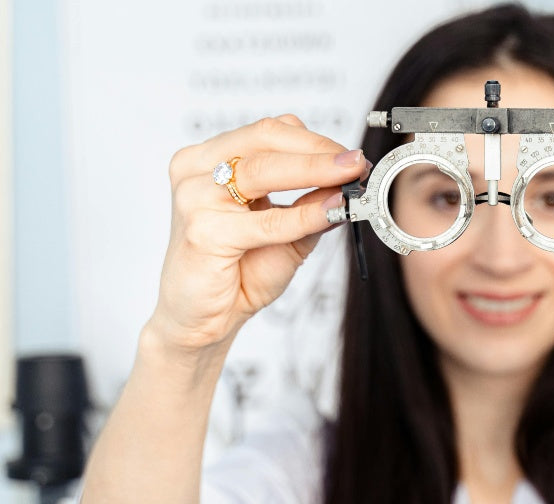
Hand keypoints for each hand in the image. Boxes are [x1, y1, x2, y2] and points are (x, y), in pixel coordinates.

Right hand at [150, 115, 368, 351]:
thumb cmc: (239, 272)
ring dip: (315, 171)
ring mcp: (195, 197)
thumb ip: (312, 203)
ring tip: (350, 177)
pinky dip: (304, 215)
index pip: (269, 132)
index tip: (352, 156)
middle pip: (265, 140)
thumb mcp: (288, 231)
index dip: (315, 140)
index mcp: (209, 160)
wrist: (204, 320)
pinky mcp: (203, 231)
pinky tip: (333, 211)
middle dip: (319, 151)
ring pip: (263, 170)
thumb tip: (350, 178)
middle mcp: (196, 170)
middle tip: (357, 162)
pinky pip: (267, 220)